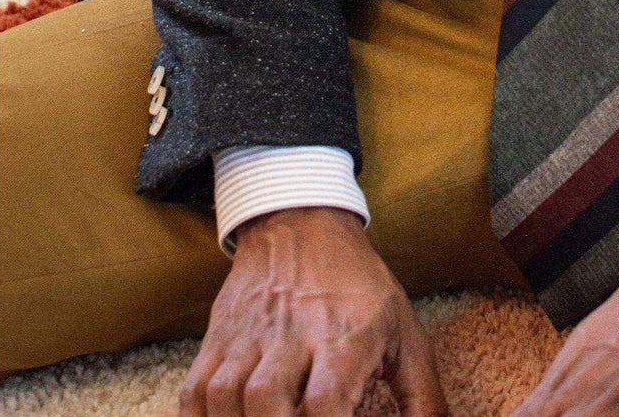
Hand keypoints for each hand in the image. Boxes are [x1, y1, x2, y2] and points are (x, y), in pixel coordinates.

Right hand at [179, 207, 446, 416]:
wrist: (302, 220)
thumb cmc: (360, 285)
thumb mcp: (405, 330)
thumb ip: (424, 396)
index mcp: (343, 337)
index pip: (325, 403)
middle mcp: (292, 334)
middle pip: (266, 402)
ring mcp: (249, 334)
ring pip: (225, 395)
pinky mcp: (219, 334)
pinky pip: (195, 389)